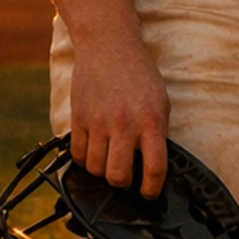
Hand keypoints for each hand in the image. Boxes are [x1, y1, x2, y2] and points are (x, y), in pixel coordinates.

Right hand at [67, 26, 169, 194]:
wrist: (109, 45)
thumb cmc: (139, 74)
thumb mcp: (160, 101)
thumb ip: (157, 132)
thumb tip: (153, 164)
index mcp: (152, 121)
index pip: (155, 168)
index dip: (152, 188)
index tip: (149, 193)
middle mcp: (125, 124)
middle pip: (117, 176)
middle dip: (122, 183)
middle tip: (125, 176)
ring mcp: (99, 121)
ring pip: (95, 168)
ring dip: (101, 170)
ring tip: (108, 160)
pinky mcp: (79, 117)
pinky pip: (78, 153)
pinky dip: (84, 158)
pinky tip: (92, 150)